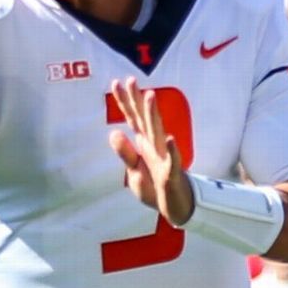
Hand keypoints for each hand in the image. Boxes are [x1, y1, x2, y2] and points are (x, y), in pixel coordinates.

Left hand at [107, 78, 193, 224]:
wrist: (175, 207)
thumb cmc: (155, 186)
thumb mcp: (134, 172)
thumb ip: (125, 152)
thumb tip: (113, 132)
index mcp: (144, 143)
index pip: (133, 118)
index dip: (124, 101)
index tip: (115, 82)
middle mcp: (154, 145)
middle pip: (144, 119)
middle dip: (137, 100)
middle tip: (131, 79)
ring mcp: (164, 157)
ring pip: (157, 132)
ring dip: (154, 114)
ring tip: (150, 95)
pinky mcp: (172, 173)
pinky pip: (172, 161)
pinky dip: (172, 150)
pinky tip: (170, 139)